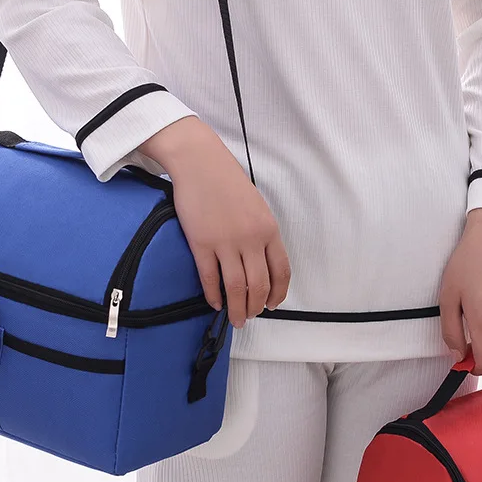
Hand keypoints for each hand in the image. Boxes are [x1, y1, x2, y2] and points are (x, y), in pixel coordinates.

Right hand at [138, 117, 290, 328]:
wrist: (200, 162)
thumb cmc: (227, 182)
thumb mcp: (256, 207)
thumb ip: (261, 235)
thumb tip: (260, 264)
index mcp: (269, 230)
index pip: (281, 271)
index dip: (278, 293)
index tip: (273, 305)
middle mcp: (251, 239)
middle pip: (259, 285)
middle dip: (257, 307)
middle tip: (251, 316)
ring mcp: (226, 242)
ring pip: (236, 288)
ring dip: (237, 309)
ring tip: (236, 320)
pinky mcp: (201, 243)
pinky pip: (210, 278)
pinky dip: (214, 295)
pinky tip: (215, 303)